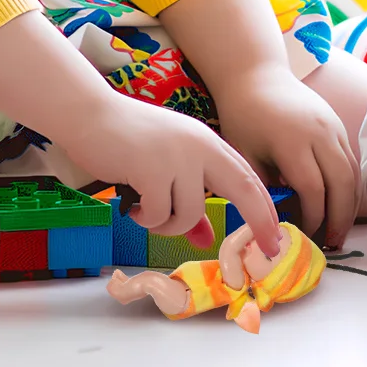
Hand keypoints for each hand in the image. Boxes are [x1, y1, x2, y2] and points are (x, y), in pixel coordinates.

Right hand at [58, 92, 281, 254]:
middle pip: (243, 188)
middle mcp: (199, 146)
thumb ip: (188, 199)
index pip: (247, 176)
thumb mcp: (166, 165)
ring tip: (146, 210)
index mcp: (206, 142)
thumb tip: (205, 237)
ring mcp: (177, 156)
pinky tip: (132, 204)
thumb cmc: (126, 139)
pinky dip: (146, 219)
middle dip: (259, 222)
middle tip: (268, 251)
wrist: (90, 114)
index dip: (265, 208)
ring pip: (190, 213)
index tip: (276, 237)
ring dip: (168, 224)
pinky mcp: (152, 169)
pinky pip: (159, 215)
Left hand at [211, 65, 357, 248]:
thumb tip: (276, 225)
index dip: (312, 218)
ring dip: (349, 206)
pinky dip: (349, 187)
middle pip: (342, 184)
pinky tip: (338, 206)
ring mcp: (333, 126)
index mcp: (293, 140)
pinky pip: (351, 162)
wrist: (255, 74)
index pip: (313, 190)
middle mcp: (320, 133)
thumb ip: (263, 189)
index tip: (303, 236)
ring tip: (338, 232)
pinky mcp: (338, 124)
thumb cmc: (243, 116)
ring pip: (353, 174)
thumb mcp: (244, 155)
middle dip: (339, 219)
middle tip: (332, 245)